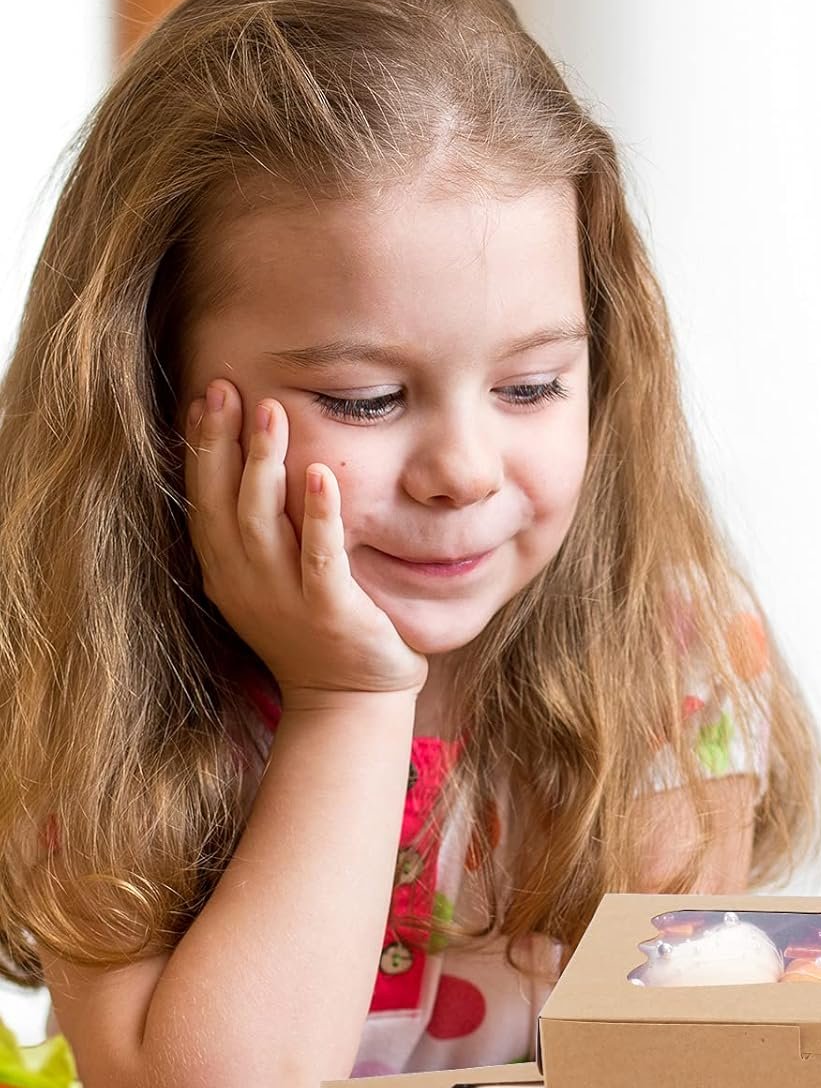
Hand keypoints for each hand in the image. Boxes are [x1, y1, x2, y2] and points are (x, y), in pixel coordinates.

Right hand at [183, 379, 427, 701]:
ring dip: (265, 465)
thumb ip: (261, 531)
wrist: (350, 702)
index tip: (207, 394)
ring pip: (263, 523)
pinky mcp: (331, 614)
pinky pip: (321, 560)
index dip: (202, 445)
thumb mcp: (274, 579)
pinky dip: (320, 518)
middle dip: (223, 441)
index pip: (204, 497)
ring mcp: (285, 600)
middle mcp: (246, 582)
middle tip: (228, 386)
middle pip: (224, 501)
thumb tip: (252, 464)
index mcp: (227, 571)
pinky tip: (322, 477)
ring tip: (273, 413)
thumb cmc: (317, 633)